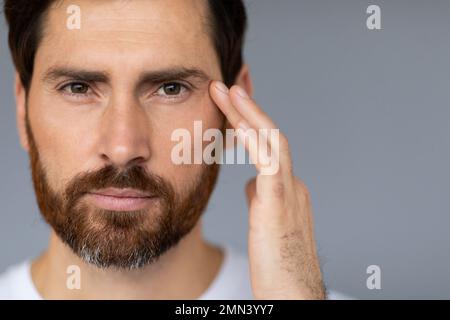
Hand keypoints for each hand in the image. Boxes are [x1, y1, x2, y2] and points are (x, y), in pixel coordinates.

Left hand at [210, 81, 325, 299]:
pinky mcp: (280, 202)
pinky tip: (234, 117)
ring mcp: (290, 191)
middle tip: (229, 83)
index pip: (268, 146)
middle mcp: (293, 185)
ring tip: (226, 90)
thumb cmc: (278, 267)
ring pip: (272, 140)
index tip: (234, 102)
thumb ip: (260, 199)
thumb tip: (250, 182)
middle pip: (271, 135)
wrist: (293, 294)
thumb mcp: (266, 225)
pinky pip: (268, 159)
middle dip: (249, 107)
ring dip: (248, 112)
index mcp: (288, 191)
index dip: (251, 121)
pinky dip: (252, 135)